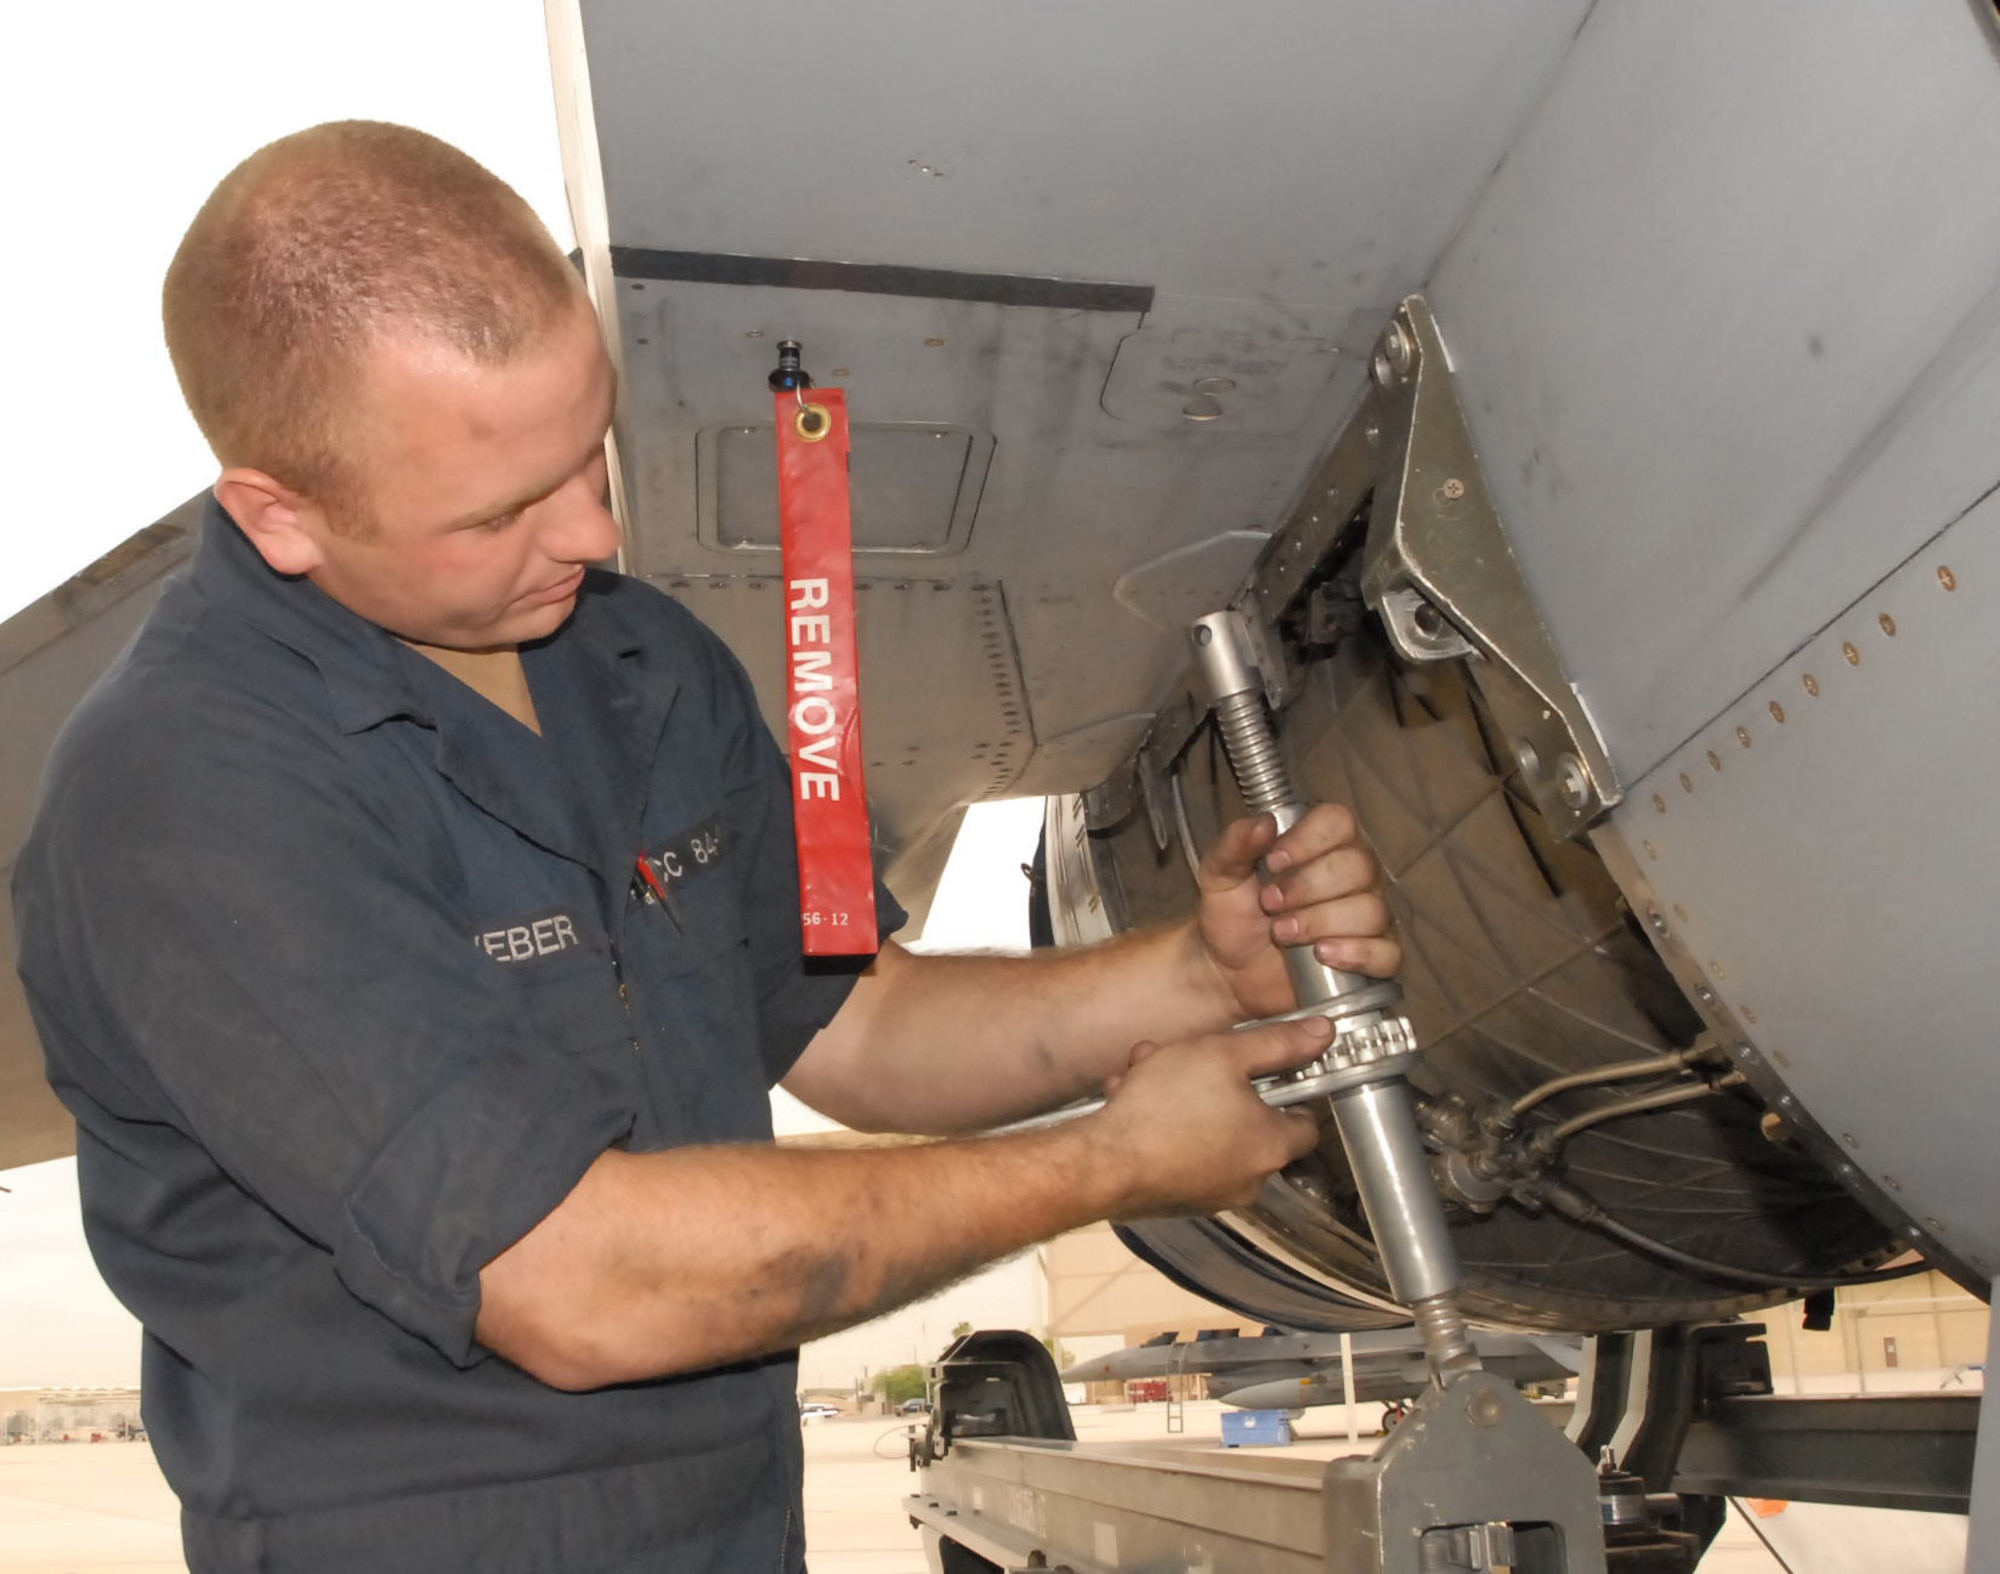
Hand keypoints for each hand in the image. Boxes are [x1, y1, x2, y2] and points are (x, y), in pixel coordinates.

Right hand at [1088, 1016, 1333, 1217]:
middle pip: (1246, 1122)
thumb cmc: (1166, 1107)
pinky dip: (1161, 1128)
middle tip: (1183, 1059)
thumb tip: (1325, 1032)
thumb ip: (1277, 1043)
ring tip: (1143, 1074)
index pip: (1306, 1120)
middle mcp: (1250, 1180)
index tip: (1265, 1068)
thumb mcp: (1223, 1054)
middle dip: (1213, 1084)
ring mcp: (1211, 1195)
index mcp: (1272, 1146)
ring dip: (1178, 1099)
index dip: (1289, 1089)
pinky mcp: (1176, 1201)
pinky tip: (1128, 1102)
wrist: (1102, 1164)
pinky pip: (1178, 1154)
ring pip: (1205, 1132)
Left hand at [1195, 805, 1399, 1019]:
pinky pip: (1386, 953)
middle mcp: (1355, 875)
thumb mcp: (1220, 874)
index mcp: (1323, 844)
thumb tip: (1263, 822)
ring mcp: (1368, 917)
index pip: (1339, 822)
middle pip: (1358, 866)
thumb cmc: (1233, 915)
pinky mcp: (1374, 957)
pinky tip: (1322, 954)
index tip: (1273, 861)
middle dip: (1307, 887)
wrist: (1227, 970)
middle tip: (1270, 903)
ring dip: (1321, 922)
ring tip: (1282, 933)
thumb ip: (1236, 843)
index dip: (1308, 840)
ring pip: (1370, 910)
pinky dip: (1356, 954)